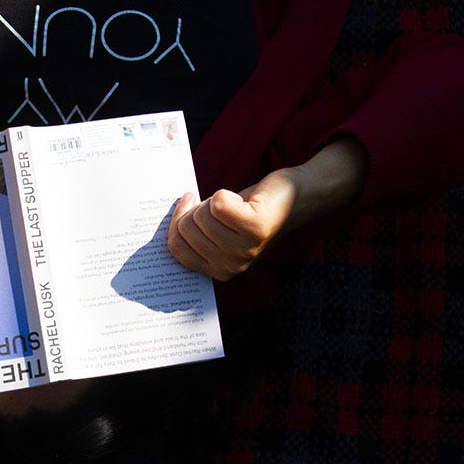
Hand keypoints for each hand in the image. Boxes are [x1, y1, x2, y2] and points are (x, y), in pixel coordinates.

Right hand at [168, 137, 366, 280]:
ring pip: (201, 214)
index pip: (177, 248)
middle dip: (198, 208)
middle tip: (222, 207)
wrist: (297, 196)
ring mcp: (243, 249)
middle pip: (186, 228)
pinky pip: (217, 203)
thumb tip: (166, 221)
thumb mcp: (220, 230)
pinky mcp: (254, 228)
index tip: (187, 204)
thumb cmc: (253, 209)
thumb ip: (195, 234)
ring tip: (236, 206)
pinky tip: (244, 201)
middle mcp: (231, 265)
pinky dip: (226, 193)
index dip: (177, 221)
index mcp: (219, 270)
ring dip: (214, 200)